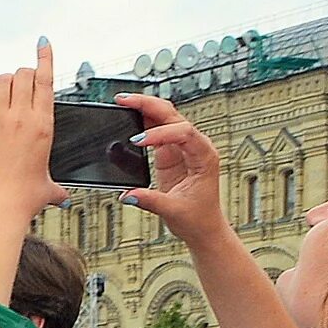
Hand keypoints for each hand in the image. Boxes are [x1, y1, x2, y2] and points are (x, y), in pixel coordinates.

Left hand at [0, 43, 67, 227]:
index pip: (46, 80)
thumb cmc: (24, 198)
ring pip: (1, 80)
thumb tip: (62, 197)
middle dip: (22, 75)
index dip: (44, 58)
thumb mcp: (48, 187)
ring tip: (3, 96)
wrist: (0, 207)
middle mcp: (21, 118)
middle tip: (20, 87)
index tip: (42, 44)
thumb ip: (57, 187)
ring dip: (3, 83)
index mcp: (43, 125)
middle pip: (23, 74)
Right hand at [118, 94, 229, 247]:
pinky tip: (128, 116)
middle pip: (173, 115)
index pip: (183, 132)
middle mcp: (195, 146)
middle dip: (149, 105)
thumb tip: (128, 194)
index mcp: (204, 156)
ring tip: (123, 102)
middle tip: (125, 101)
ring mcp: (182, 148)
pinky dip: (142, 122)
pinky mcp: (170, 153)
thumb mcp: (174, 210)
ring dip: (144, 108)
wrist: (204, 227)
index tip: (138, 141)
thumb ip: (150, 200)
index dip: (159, 133)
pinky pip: (156, 131)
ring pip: (164, 117)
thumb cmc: (199, 218)